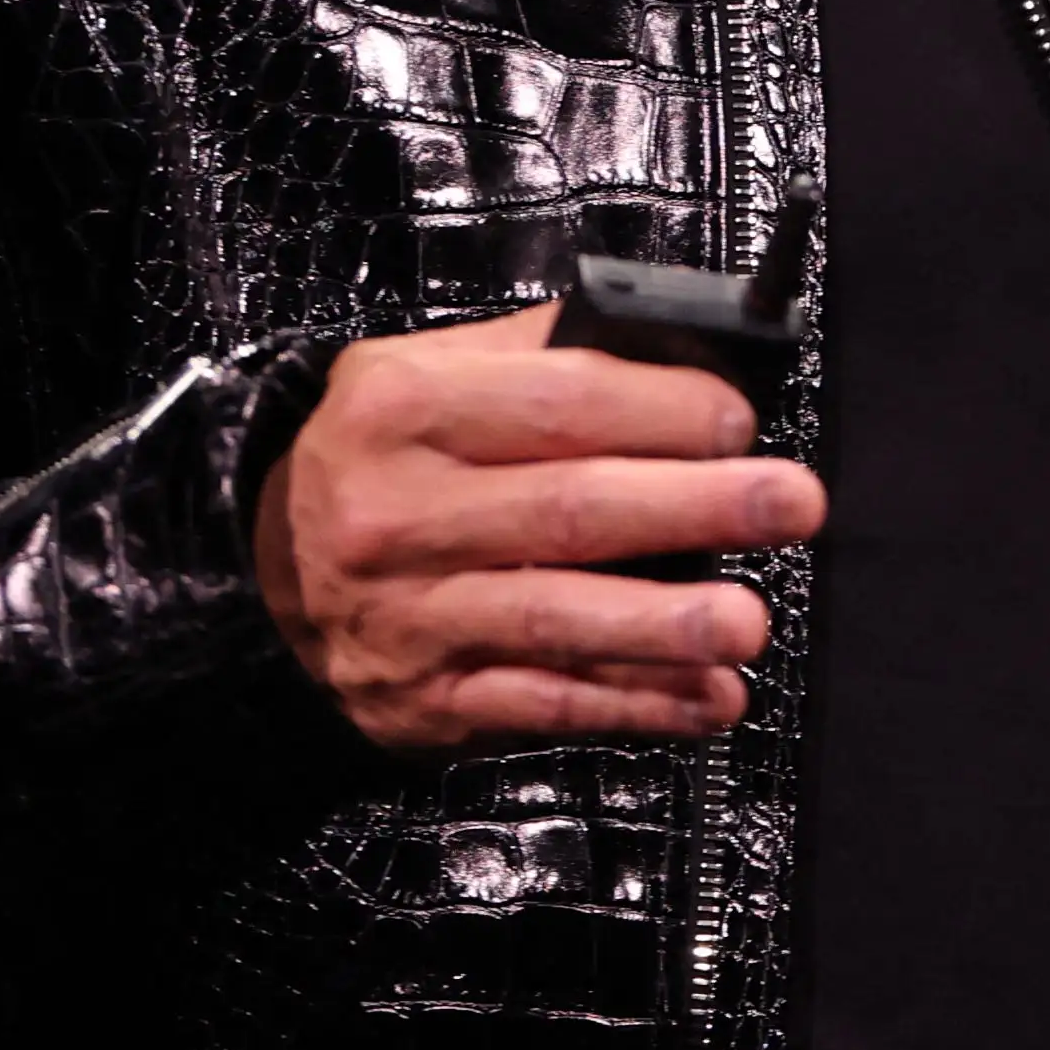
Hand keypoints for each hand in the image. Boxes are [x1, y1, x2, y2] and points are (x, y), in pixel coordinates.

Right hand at [253, 306, 824, 749]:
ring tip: (751, 619)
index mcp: (406, 410)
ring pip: (556, 620)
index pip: (556, 405)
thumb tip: (671, 344)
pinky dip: (634, 705)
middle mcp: (402, 515)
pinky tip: (707, 698)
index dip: (661, 413)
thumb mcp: (415, 371)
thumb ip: (531, 354)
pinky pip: (546, 703)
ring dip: (667, 626)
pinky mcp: (431, 699)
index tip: (740, 421)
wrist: (257, 574)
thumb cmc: (371, 458)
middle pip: (569, 511)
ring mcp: (415, 616)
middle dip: (695, 510)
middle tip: (792, 504)